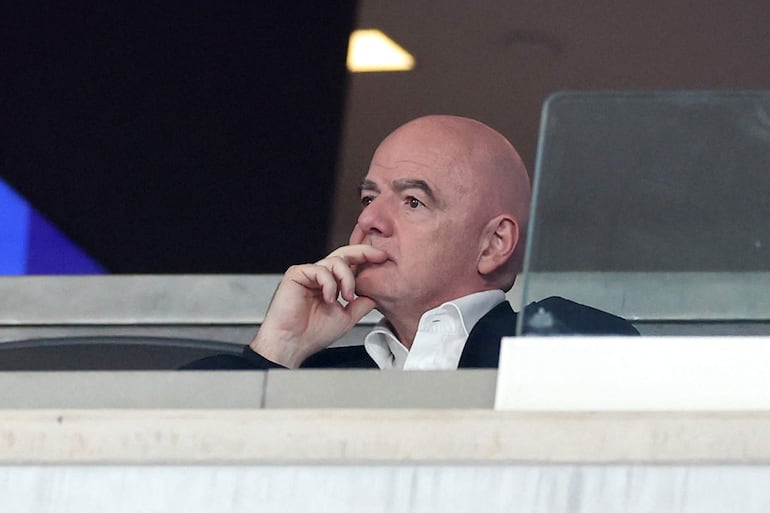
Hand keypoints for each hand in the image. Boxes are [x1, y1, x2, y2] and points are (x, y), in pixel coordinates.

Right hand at [249, 245, 387, 367]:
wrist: (293, 343)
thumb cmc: (313, 333)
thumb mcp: (348, 317)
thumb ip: (362, 304)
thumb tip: (378, 295)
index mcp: (331, 284)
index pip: (351, 264)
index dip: (367, 258)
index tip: (383, 258)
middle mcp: (320, 276)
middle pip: (344, 254)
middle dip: (364, 253)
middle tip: (379, 256)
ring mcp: (308, 273)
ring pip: (336, 261)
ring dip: (347, 279)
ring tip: (347, 298)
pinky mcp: (297, 273)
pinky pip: (319, 269)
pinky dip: (329, 284)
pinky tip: (329, 299)